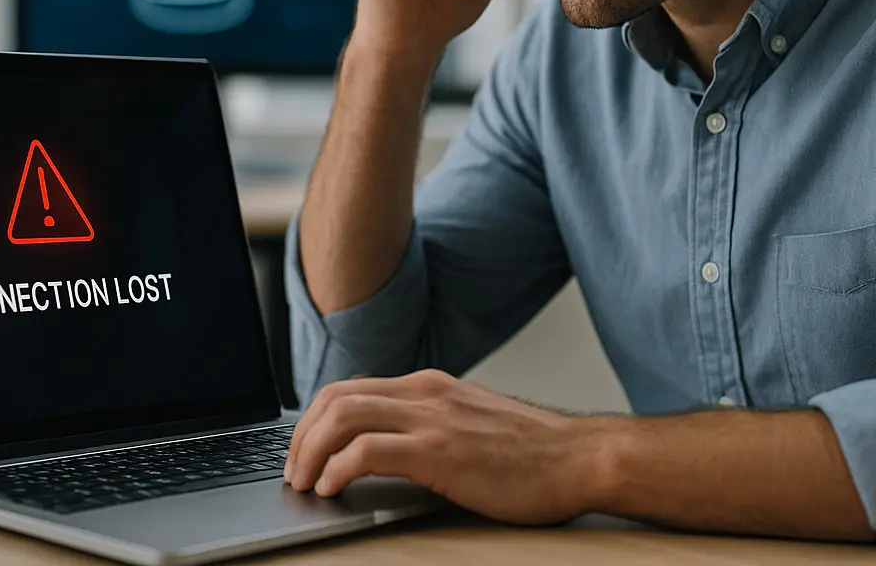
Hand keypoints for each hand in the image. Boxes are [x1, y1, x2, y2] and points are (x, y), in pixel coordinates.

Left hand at [283, 369, 598, 524]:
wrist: (580, 458)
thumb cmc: (534, 454)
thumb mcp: (472, 426)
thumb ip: (432, 428)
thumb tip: (387, 454)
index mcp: (430, 386)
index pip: (350, 389)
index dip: (314, 421)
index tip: (304, 453)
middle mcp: (425, 393)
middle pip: (335, 398)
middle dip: (301, 437)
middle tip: (295, 473)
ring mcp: (432, 419)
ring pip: (342, 416)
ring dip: (310, 452)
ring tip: (306, 484)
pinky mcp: (440, 451)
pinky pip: (367, 450)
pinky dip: (338, 468)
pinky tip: (334, 489)